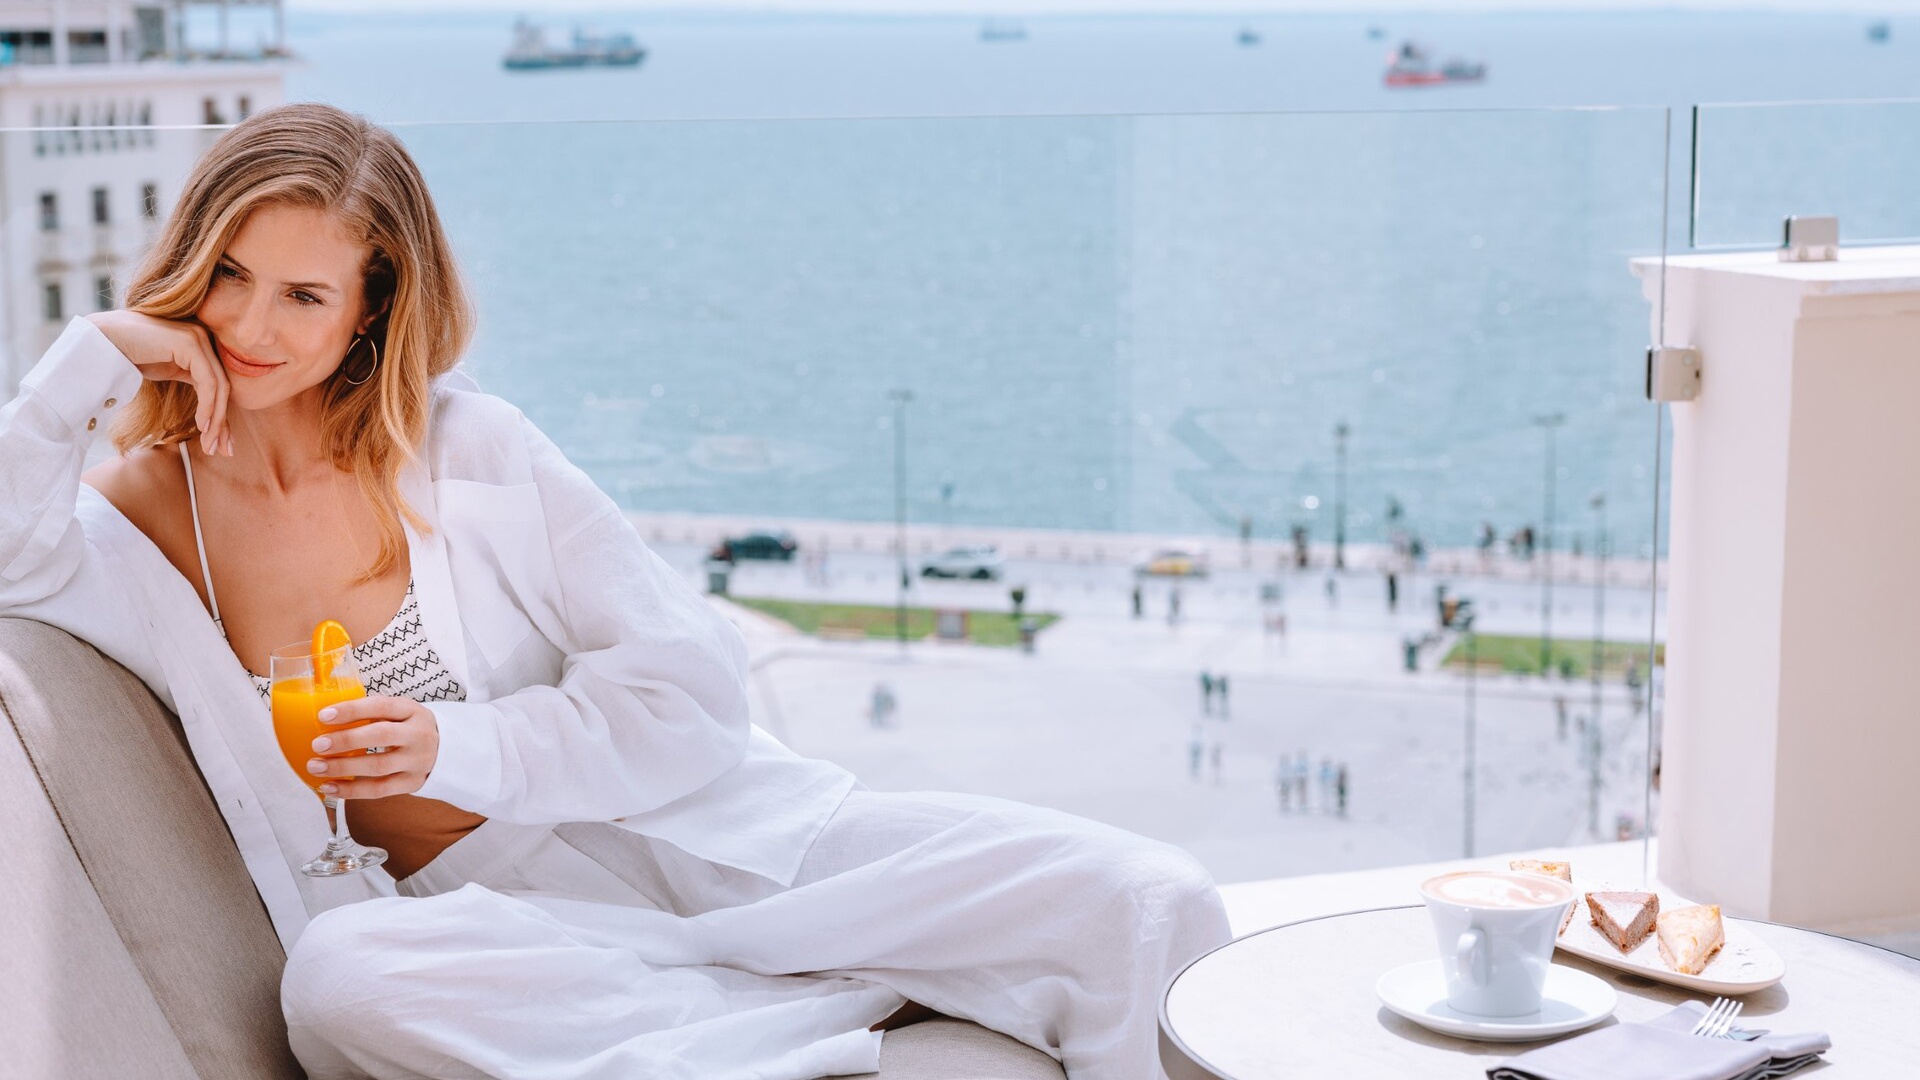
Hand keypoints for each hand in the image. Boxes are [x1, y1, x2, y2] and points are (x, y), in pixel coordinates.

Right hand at [84, 310, 231, 456]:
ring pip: (219, 387)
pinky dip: (208, 406)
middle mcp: (204, 339)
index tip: (220, 445)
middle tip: (223, 451)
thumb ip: (190, 381)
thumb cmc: (129, 355)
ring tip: (210, 445)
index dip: (222, 417)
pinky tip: (202, 426)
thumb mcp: (167, 371)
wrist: (100, 338)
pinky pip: (207, 382)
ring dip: (216, 420)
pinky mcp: (189, 344)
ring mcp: (198, 339)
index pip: (220, 386)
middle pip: (224, 388)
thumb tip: (208, 414)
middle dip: (223, 423)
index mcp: (202, 346)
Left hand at [308, 695, 441, 798]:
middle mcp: (418, 735)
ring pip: (378, 766)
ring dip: (343, 768)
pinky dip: (351, 790)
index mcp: (412, 711)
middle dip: (346, 740)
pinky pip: (379, 790)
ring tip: (316, 767)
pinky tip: (330, 787)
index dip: (352, 710)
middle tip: (318, 745)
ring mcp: (417, 761)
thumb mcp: (399, 712)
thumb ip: (371, 713)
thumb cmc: (408, 728)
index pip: (381, 706)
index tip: (324, 715)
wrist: (444, 750)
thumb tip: (324, 720)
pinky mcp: (412, 783)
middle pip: (381, 736)